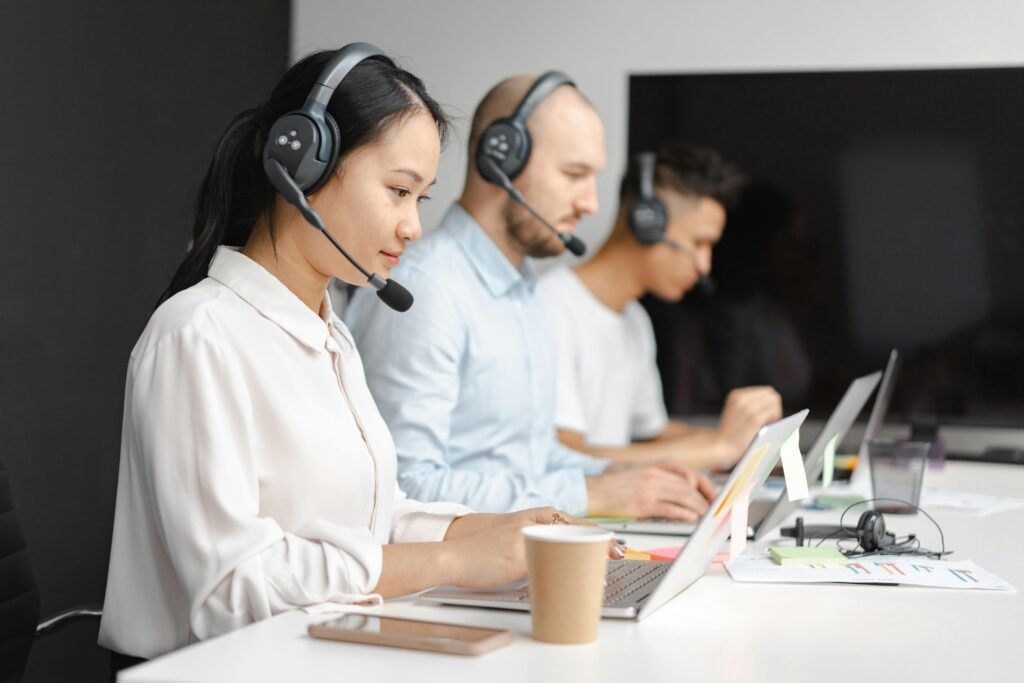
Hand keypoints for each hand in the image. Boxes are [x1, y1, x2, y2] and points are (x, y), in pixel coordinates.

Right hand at [444, 508, 623, 588]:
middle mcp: (535, 522)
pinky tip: (576, 584)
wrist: (454, 554)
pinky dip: (566, 575)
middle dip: (601, 548)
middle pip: (578, 534)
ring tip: (603, 575)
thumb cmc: (486, 550)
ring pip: (567, 548)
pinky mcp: (518, 556)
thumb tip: (568, 555)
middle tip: (620, 559)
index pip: (578, 524)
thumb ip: (541, 540)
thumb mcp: (518, 537)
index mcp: (537, 515)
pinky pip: (548, 566)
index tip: (619, 549)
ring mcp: (527, 538)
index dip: (602, 537)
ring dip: (587, 563)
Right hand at [586, 463, 713, 521]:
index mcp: (653, 466)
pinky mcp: (643, 504)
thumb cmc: (611, 485)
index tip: (711, 494)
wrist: (591, 490)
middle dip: (704, 499)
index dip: (703, 484)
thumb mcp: (636, 471)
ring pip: (684, 496)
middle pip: (689, 485)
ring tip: (706, 516)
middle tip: (713, 509)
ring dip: (699, 507)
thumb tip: (680, 487)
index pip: (687, 473)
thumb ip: (657, 476)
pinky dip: (684, 514)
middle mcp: (654, 475)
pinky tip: (691, 518)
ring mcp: (649, 489)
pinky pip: (671, 508)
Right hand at [715, 386, 782, 464]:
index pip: (766, 391)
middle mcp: (742, 398)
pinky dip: (775, 418)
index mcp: (737, 394)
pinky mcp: (753, 418)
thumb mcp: (736, 411)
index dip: (770, 403)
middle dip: (774, 407)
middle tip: (769, 420)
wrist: (720, 446)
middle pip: (772, 395)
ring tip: (768, 424)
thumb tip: (774, 400)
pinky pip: (773, 411)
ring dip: (775, 413)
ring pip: (774, 402)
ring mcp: (747, 408)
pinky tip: (768, 426)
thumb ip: (750, 404)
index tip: (766, 415)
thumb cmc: (731, 433)